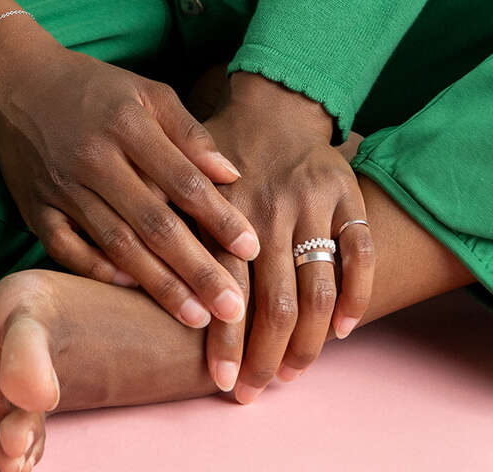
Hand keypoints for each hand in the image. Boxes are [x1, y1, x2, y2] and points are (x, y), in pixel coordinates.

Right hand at [0, 40, 261, 329]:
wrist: (16, 82)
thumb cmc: (93, 88)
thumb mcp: (146, 92)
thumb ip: (189, 133)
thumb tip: (232, 176)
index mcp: (128, 125)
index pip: (183, 181)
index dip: (219, 217)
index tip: (253, 250)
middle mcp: (95, 159)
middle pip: (154, 223)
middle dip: (197, 269)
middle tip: (233, 308)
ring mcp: (63, 188)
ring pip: (117, 244)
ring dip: (159, 284)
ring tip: (197, 318)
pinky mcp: (36, 210)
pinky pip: (70, 251)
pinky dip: (100, 272)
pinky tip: (132, 291)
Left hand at [194, 72, 374, 399]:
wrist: (273, 101)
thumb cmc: (220, 151)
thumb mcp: (182, 174)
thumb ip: (166, 219)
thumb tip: (132, 273)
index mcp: (227, 207)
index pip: (227, 288)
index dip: (227, 342)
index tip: (222, 382)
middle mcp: (271, 206)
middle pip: (276, 302)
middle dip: (267, 357)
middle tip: (257, 391)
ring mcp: (312, 201)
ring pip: (319, 288)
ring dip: (310, 343)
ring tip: (294, 373)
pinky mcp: (346, 194)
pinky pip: (360, 253)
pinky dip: (357, 297)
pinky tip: (344, 330)